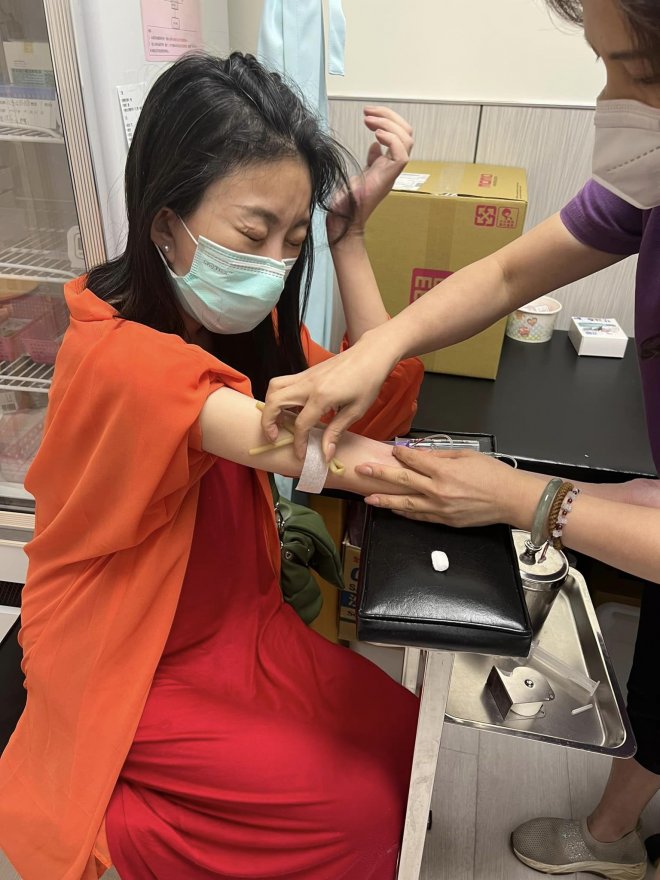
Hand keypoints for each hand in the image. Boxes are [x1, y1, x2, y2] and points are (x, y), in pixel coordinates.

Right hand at [261, 331, 396, 458]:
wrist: (371, 354)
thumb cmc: (368, 382)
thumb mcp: (356, 411)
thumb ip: (336, 431)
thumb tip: (325, 454)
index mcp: (322, 396)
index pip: (301, 424)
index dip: (298, 443)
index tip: (300, 455)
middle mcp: (308, 384)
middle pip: (275, 401)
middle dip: (268, 422)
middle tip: (274, 436)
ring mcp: (305, 375)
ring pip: (274, 387)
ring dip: (270, 405)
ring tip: (278, 422)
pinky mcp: (307, 372)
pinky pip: (284, 383)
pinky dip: (280, 397)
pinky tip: (291, 409)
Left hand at [327, 106, 412, 242]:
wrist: (344, 219)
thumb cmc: (348, 200)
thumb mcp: (361, 173)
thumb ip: (372, 160)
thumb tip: (375, 145)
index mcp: (388, 163)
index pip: (400, 134)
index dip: (388, 119)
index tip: (368, 114)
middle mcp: (393, 166)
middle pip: (406, 133)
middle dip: (389, 116)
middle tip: (368, 113)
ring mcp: (392, 172)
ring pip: (406, 140)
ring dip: (389, 124)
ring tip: (369, 120)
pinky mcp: (388, 178)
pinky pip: (401, 155)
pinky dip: (391, 140)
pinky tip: (376, 135)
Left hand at [355, 447, 544, 527]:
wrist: (510, 499)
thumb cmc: (494, 475)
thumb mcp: (467, 456)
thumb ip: (440, 455)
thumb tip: (420, 454)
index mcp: (443, 471)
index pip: (413, 461)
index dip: (400, 455)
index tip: (390, 451)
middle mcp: (437, 490)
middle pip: (402, 481)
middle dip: (380, 475)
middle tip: (363, 471)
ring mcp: (440, 508)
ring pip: (406, 504)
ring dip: (385, 500)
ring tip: (369, 498)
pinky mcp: (445, 520)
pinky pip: (419, 516)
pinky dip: (405, 512)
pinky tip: (394, 509)